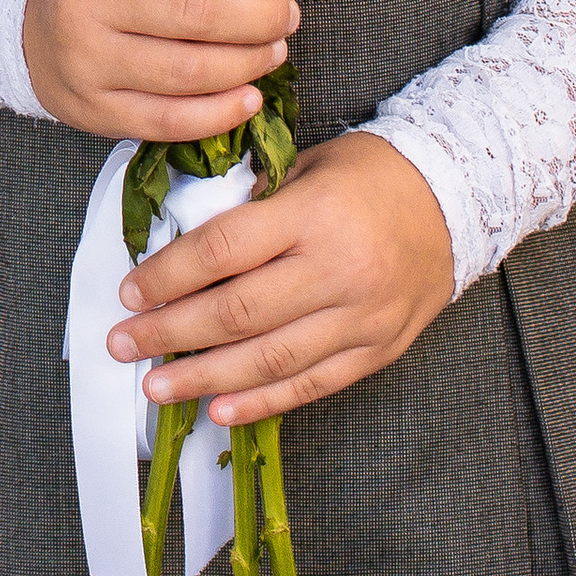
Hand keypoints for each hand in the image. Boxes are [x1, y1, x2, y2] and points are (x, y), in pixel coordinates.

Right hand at [22, 0, 336, 143]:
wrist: (29, 28)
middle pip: (195, 12)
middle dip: (259, 18)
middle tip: (286, 18)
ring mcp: (88, 58)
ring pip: (188, 70)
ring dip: (247, 65)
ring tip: (273, 52)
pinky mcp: (94, 110)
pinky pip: (170, 120)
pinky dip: (220, 113)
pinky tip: (250, 98)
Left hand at [109, 128, 456, 424]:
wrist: (452, 200)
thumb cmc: (366, 176)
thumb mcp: (303, 166)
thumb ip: (251, 206)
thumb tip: (183, 248)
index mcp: (311, 214)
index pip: (223, 250)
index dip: (168, 275)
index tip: (129, 292)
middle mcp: (337, 270)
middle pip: (238, 312)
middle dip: (171, 332)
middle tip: (123, 344)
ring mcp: (361, 317)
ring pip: (269, 359)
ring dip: (204, 377)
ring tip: (156, 387)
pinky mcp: (376, 350)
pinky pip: (311, 384)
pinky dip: (261, 401)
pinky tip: (219, 409)